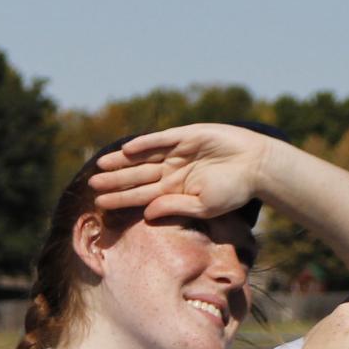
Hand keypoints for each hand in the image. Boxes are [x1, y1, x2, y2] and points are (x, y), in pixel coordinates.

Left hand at [88, 124, 276, 220]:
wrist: (257, 166)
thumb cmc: (234, 191)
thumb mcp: (204, 207)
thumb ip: (175, 208)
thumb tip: (146, 213)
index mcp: (175, 191)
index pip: (141, 196)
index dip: (120, 199)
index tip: (100, 203)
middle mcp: (172, 171)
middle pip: (137, 177)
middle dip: (115, 181)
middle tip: (91, 184)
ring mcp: (178, 152)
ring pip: (143, 157)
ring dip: (122, 162)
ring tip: (100, 166)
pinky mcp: (187, 135)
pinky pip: (161, 140)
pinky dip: (144, 143)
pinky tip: (126, 150)